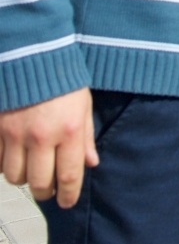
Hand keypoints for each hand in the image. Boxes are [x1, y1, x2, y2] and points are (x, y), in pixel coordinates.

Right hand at [0, 89, 97, 206]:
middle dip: (45, 192)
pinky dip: (5, 165)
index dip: (68, 194)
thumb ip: (86, 137)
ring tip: (32, 170)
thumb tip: (91, 163)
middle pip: (39, 183)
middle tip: (48, 191)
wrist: (31, 56)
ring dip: (24, 178)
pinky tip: (14, 157)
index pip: (69, 175)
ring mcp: (14, 135)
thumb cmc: (63, 79)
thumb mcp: (83, 106)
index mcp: (68, 131)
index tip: (68, 202)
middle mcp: (40, 137)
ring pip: (14, 176)